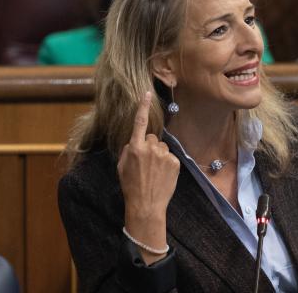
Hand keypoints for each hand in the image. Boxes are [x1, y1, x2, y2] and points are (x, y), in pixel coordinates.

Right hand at [117, 91, 179, 262]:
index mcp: (135, 147)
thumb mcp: (122, 166)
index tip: (146, 93)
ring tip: (154, 172)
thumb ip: (128, 150)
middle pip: (153, 138)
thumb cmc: (131, 186)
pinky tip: (162, 175)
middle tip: (146, 164)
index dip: (143, 107)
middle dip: (150, 147)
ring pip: (162, 148)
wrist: (146, 205)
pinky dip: (167, 164)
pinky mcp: (175, 162)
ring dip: (159, 156)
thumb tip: (135, 142)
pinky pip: (170, 157)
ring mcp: (164, 155)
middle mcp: (150, 148)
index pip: (140, 122)